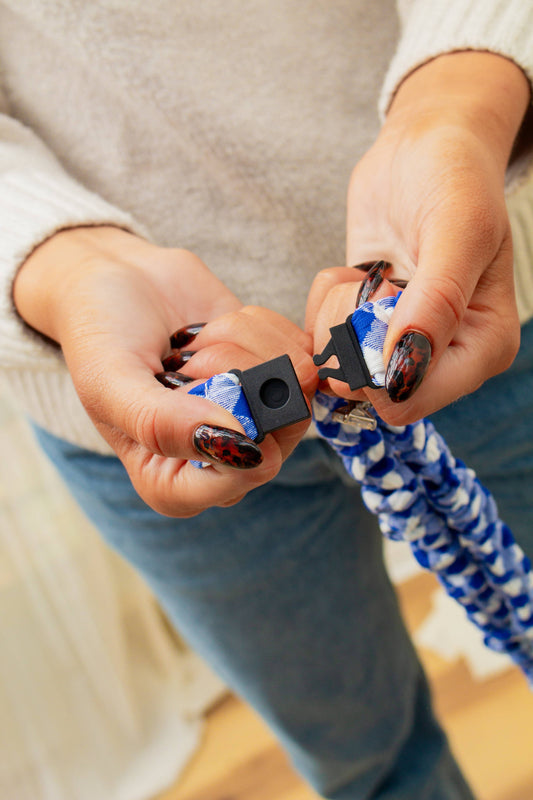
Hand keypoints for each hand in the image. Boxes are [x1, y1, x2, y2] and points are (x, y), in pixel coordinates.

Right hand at [14, 226, 316, 515]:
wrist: (118, 280)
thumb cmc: (101, 336)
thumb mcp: (112, 384)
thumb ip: (162, 426)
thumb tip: (240, 446)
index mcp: (176, 483)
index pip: (244, 479)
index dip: (243, 428)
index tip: (208, 385)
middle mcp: (225, 458)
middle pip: (283, 429)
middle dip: (232, 373)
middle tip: (182, 358)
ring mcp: (259, 416)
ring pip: (296, 383)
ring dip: (240, 343)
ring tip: (192, 343)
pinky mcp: (278, 371)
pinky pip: (302, 349)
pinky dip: (260, 325)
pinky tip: (218, 327)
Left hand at [307, 52, 529, 424]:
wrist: (425, 147)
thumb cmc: (455, 178)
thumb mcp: (457, 231)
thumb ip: (437, 302)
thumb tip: (403, 369)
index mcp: (481, 346)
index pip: (412, 399)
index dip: (372, 372)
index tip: (363, 316)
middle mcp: (440, 355)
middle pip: (369, 390)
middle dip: (350, 340)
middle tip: (365, 287)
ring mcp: (398, 343)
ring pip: (339, 368)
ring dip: (334, 319)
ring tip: (363, 275)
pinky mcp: (364, 325)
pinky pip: (324, 341)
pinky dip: (324, 307)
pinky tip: (352, 275)